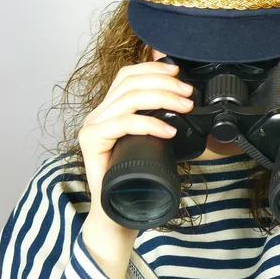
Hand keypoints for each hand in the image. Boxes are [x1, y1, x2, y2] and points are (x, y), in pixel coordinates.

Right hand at [79, 61, 193, 211]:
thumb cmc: (136, 179)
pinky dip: (149, 123)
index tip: (178, 71)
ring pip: (128, 98)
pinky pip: (122, 123)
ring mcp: (93, 125)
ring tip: (185, 107)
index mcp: (111, 109)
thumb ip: (160, 122)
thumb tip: (185, 106)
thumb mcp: (152, 142)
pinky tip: (168, 130)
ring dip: (162, 98)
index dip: (152, 68)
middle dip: (164, 83)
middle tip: (188, 94)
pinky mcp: (91, 140)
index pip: (128, 75)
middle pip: (130, 82)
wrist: (117, 210)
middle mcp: (99, 113)